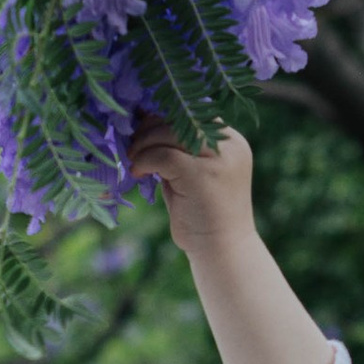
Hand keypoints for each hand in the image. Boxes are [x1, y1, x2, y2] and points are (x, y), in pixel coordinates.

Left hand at [129, 122, 256, 258]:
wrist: (223, 250)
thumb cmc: (203, 213)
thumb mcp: (190, 173)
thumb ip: (176, 148)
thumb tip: (144, 118)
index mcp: (231, 141)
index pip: (192, 113)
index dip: (163, 117)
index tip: (142, 130)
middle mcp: (229, 145)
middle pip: (180, 118)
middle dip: (150, 128)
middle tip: (132, 145)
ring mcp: (219, 160)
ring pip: (170, 133)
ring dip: (144, 143)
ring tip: (134, 160)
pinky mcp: (203, 176)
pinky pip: (164, 156)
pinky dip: (144, 160)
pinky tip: (138, 173)